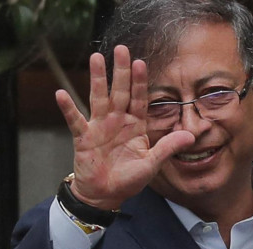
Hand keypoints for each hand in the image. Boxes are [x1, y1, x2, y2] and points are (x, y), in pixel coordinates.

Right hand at [54, 45, 194, 210]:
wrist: (105, 194)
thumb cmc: (128, 179)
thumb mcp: (151, 164)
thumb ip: (168, 148)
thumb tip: (191, 136)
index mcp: (135, 125)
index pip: (139, 98)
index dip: (139, 81)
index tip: (141, 62)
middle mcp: (117, 121)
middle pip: (119, 91)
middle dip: (121, 70)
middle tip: (121, 49)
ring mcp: (99, 127)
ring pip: (98, 98)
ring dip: (97, 79)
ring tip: (96, 58)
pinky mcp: (83, 137)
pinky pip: (75, 120)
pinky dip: (68, 108)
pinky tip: (61, 94)